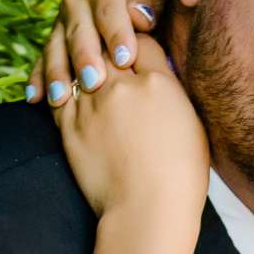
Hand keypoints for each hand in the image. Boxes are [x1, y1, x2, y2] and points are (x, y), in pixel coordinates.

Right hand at [28, 0, 164, 105]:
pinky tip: (35, 99)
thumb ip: (155, 0)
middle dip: (85, 57)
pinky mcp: (53, 47)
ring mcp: (61, 25)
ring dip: (57, 74)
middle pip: (78, 30)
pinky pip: (41, 63)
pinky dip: (38, 81)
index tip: (126, 59)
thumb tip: (140, 13)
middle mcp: (77, 1)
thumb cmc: (160, 11)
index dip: (117, 32)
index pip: (109, 7)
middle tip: (94, 83)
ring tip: (61, 99)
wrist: (148, 21)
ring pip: (56, 48)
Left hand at [53, 38, 209, 219]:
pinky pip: (61, 92)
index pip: (143, 42)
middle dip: (108, 48)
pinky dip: (65, 87)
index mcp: (159, 83)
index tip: (136, 52)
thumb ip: (173, 92)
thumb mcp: (192, 124)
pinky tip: (72, 92)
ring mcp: (92, 106)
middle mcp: (122, 87)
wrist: (147, 211)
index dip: (138, 44)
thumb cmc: (180, 176)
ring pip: (81, 65)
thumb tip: (163, 77)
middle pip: (108, 47)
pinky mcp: (69, 127)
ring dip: (84, 64)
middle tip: (108, 53)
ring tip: (90, 71)